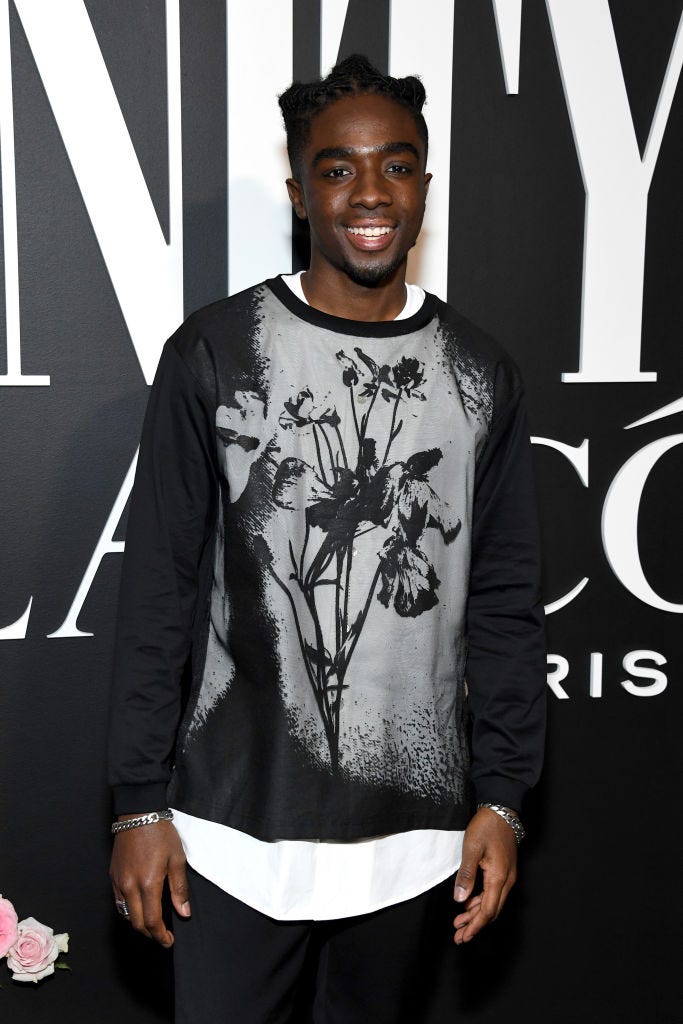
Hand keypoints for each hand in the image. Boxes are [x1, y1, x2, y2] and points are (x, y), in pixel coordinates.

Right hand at [109, 815, 190, 947]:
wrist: (138, 813)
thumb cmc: (160, 833)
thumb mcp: (177, 858)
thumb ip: (179, 888)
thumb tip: (184, 913)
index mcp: (148, 883)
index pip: (152, 921)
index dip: (161, 936)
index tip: (169, 941)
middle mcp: (130, 886)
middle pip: (136, 923)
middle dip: (150, 934)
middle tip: (163, 936)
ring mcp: (118, 882)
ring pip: (125, 915)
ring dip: (138, 924)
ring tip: (153, 923)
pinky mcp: (112, 876)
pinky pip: (118, 902)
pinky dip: (128, 911)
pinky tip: (139, 907)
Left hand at [452, 806, 516, 943]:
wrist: (502, 810)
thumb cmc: (487, 826)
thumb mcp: (472, 848)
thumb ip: (466, 875)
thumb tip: (459, 899)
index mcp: (499, 877)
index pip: (488, 910)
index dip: (475, 926)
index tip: (463, 937)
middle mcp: (507, 880)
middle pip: (492, 911)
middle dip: (475, 925)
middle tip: (458, 936)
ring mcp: (507, 876)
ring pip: (493, 903)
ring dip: (476, 915)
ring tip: (459, 924)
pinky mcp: (504, 871)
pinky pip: (494, 893)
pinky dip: (481, 902)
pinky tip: (468, 904)